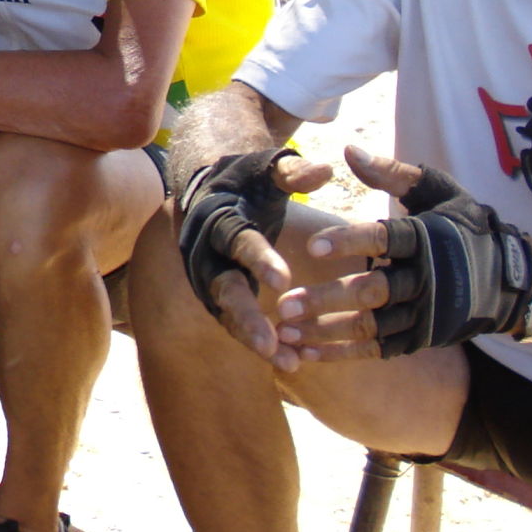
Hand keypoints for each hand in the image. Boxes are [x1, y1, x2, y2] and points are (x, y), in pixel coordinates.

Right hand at [176, 150, 329, 365]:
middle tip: (270, 344)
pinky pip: (237, 324)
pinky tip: (291, 363)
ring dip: (254, 338)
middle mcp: (206, 253)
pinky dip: (263, 342)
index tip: (284, 279)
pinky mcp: (220, 296)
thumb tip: (325, 170)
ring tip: (286, 361)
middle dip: (245, 317)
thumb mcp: (267, 168)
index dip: (258, 259)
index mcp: (218, 219)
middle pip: (223, 288)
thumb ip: (293, 171)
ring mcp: (209, 279)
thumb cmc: (246, 178)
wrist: (209, 189)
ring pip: (227, 314)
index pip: (237, 241)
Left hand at [272, 147, 531, 363]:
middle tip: (284, 304)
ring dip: (326, 332)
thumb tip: (348, 151)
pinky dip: (342, 354)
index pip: (385, 240)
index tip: (312, 245)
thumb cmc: (465, 227)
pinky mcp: (422, 339)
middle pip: (372, 292)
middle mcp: (426, 281)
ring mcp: (424, 315)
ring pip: (371, 327)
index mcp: (427, 240)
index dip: (350, 243)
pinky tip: (305, 354)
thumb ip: (393, 174)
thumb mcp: (438, 192)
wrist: (515, 280)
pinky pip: (378, 350)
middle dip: (327, 299)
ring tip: (284, 331)